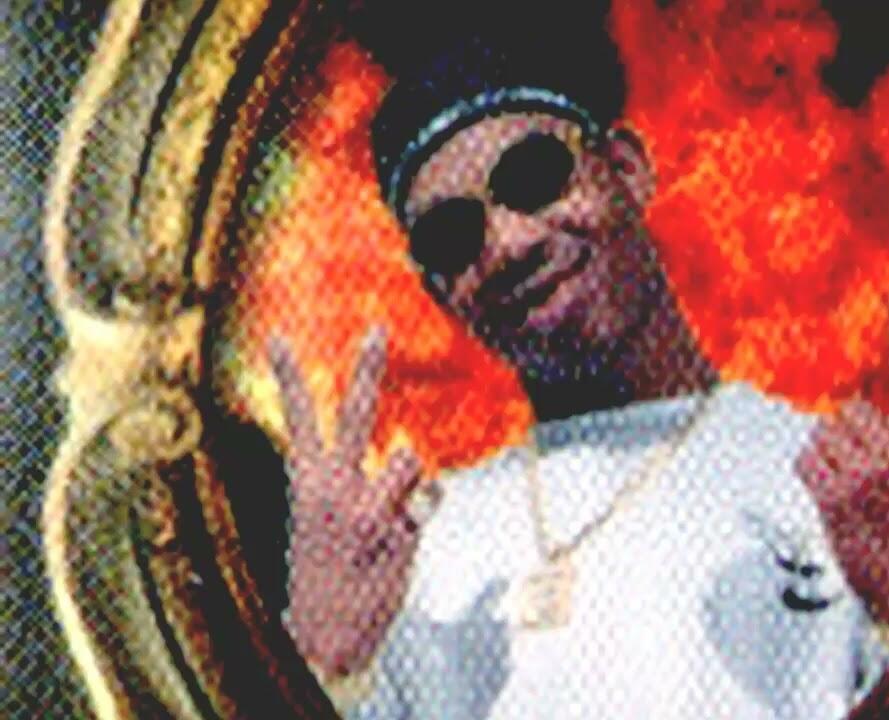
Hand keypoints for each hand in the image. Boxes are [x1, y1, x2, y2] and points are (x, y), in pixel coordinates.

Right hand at [268, 326, 432, 677]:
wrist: (325, 635)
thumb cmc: (327, 571)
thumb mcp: (322, 519)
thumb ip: (349, 480)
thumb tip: (397, 447)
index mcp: (307, 483)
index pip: (298, 420)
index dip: (288, 377)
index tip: (278, 337)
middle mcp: (334, 488)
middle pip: (356, 413)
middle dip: (368, 367)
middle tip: (378, 329)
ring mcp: (366, 507)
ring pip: (407, 458)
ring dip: (411, 481)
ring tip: (392, 515)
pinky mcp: (397, 529)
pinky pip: (428, 499)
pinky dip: (422, 511)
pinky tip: (400, 539)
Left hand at [798, 285, 888, 624]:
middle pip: (852, 405)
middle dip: (856, 429)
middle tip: (871, 465)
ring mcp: (859, 471)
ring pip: (827, 429)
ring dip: (835, 450)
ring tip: (858, 484)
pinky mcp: (829, 495)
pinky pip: (807, 456)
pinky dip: (816, 469)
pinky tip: (838, 492)